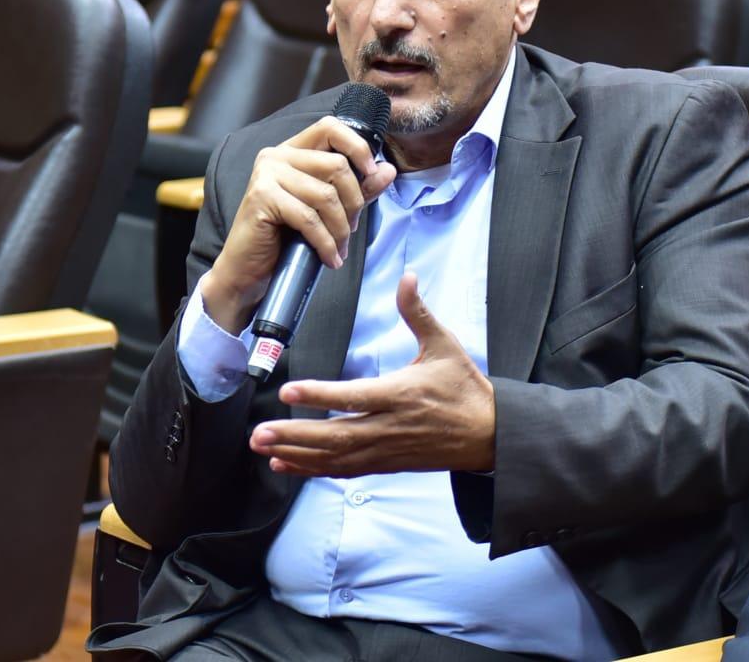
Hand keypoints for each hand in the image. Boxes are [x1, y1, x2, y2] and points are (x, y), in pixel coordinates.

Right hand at [201, 116, 396, 331]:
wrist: (248, 270)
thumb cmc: (284, 238)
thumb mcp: (327, 209)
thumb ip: (357, 188)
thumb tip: (388, 170)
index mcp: (292, 151)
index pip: (330, 128)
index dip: (357, 146)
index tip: (372, 172)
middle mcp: (276, 155)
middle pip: (336, 165)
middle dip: (354, 202)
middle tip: (351, 228)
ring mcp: (266, 174)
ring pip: (326, 195)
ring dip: (341, 228)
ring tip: (340, 248)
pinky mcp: (262, 197)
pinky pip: (309, 218)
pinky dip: (326, 242)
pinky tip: (330, 258)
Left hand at [248, 273, 495, 475]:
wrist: (489, 435)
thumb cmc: (465, 387)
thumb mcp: (445, 346)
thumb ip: (418, 314)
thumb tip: (407, 278)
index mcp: (402, 394)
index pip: (355, 396)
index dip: (320, 395)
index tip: (288, 391)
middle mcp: (391, 426)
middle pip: (337, 435)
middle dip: (295, 435)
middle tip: (259, 432)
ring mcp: (387, 449)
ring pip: (336, 457)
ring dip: (297, 453)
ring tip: (263, 447)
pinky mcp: (386, 463)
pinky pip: (345, 470)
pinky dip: (314, 469)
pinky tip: (286, 464)